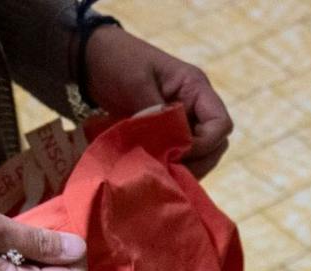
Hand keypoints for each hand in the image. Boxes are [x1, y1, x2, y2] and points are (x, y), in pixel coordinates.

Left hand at [83, 26, 231, 176]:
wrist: (90, 58)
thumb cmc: (117, 60)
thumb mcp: (137, 83)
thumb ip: (158, 115)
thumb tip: (175, 147)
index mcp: (195, 87)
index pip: (220, 124)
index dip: (205, 144)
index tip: (178, 152)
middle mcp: (195, 106)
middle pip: (215, 145)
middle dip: (196, 161)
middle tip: (168, 170)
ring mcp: (182, 121)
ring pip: (200, 155)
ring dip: (184, 167)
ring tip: (160, 173)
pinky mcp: (167, 134)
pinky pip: (180, 156)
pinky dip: (171, 166)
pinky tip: (154, 170)